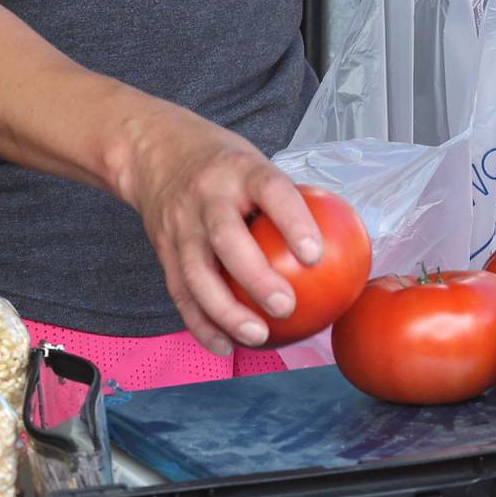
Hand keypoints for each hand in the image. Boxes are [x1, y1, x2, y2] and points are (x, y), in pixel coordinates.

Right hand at [115, 103, 322, 355]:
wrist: (156, 151)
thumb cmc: (220, 162)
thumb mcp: (253, 162)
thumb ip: (285, 199)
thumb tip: (339, 241)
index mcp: (238, 169)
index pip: (269, 190)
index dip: (293, 220)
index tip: (315, 254)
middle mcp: (206, 196)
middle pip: (227, 238)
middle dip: (256, 277)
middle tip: (287, 306)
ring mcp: (180, 224)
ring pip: (197, 273)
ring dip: (226, 311)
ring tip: (258, 336)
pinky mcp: (164, 250)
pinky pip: (180, 293)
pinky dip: (201, 324)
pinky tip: (225, 345)